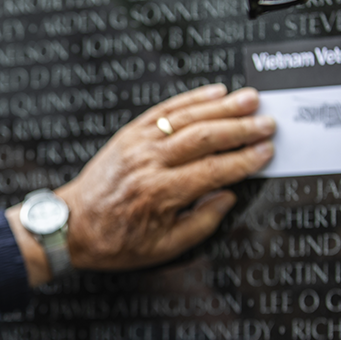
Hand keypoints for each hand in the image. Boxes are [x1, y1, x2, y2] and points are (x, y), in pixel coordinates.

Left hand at [7, 84, 274, 284]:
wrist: (72, 226)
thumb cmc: (116, 241)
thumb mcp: (163, 247)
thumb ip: (201, 222)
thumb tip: (229, 196)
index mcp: (160, 193)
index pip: (213, 170)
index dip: (244, 160)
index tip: (267, 153)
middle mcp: (149, 163)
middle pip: (204, 137)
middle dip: (240, 128)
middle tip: (268, 123)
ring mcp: (137, 144)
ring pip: (186, 118)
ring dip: (222, 107)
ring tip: (250, 99)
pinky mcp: (129, 134)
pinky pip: (163, 110)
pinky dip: (190, 99)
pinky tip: (214, 92)